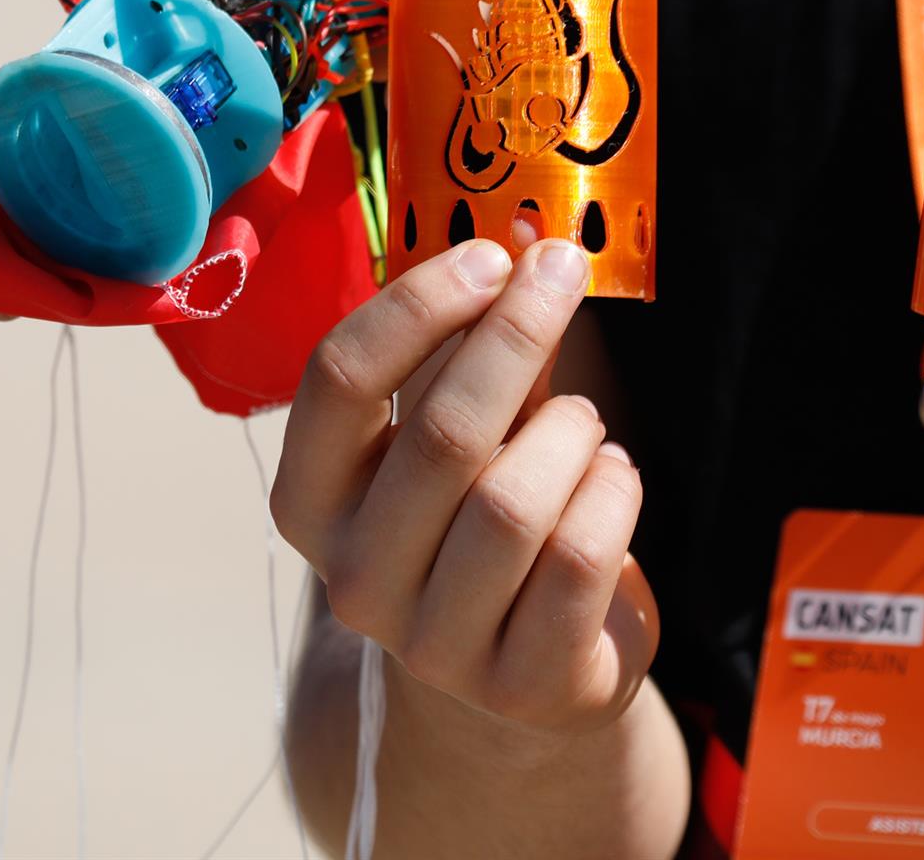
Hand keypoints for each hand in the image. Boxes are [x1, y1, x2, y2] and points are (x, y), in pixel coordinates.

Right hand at [273, 238, 655, 732]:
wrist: (520, 672)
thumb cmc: (478, 521)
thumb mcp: (456, 437)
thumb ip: (478, 350)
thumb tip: (527, 238)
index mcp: (311, 501)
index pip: (338, 381)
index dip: (417, 304)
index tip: (489, 257)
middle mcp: (355, 578)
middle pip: (441, 433)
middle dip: (515, 334)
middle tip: (561, 272)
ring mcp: (434, 644)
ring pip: (514, 502)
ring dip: (569, 431)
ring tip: (583, 423)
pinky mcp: (522, 684)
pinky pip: (580, 559)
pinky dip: (612, 494)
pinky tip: (612, 478)